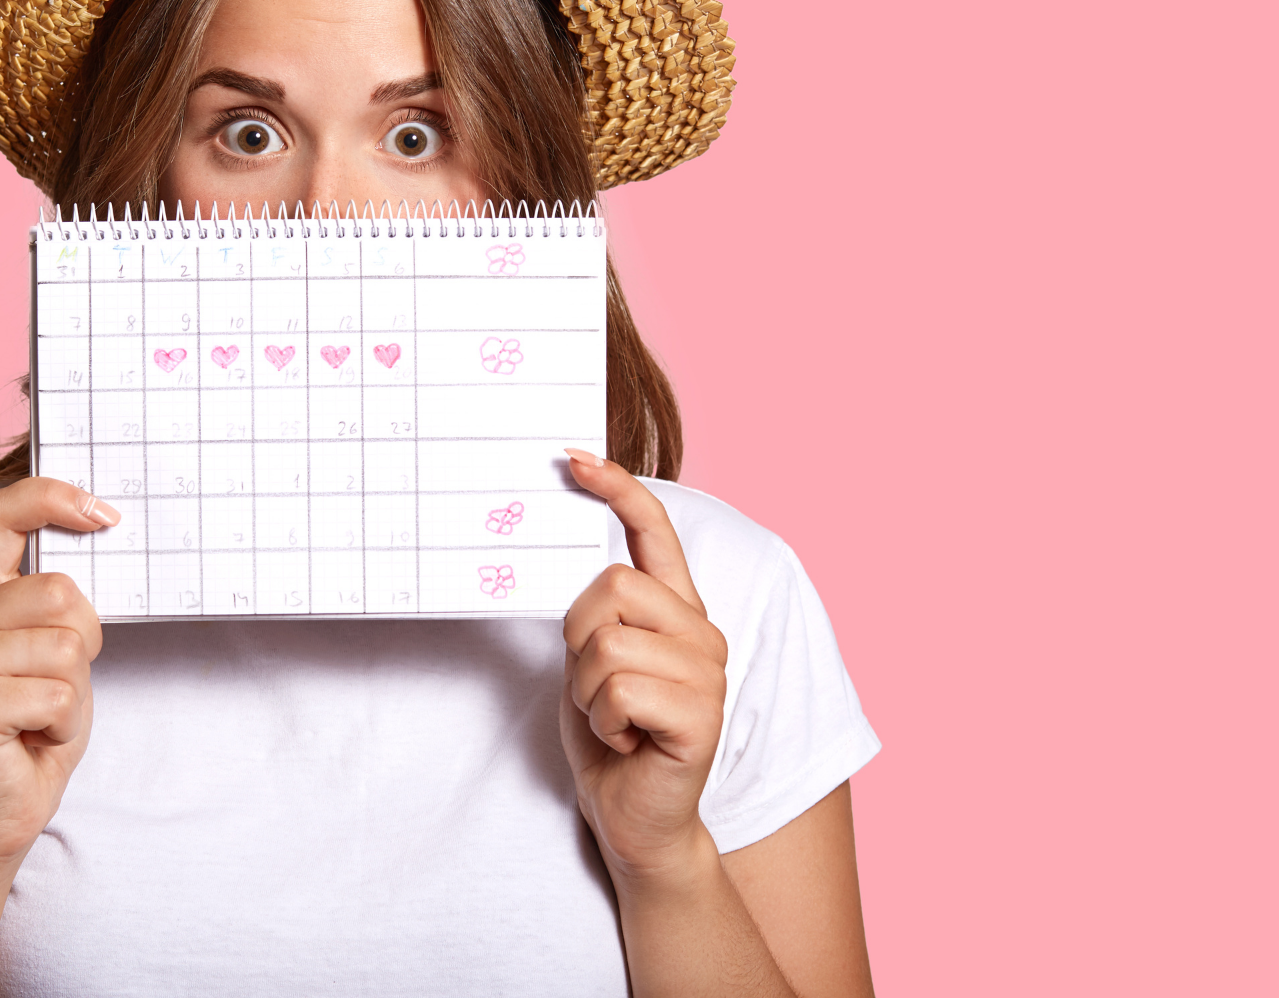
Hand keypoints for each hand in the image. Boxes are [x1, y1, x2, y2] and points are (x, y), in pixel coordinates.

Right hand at [0, 478, 115, 869]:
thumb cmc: (34, 726)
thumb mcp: (58, 651)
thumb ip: (60, 603)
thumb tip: (98, 534)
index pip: (2, 514)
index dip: (53, 498)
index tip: (104, 514)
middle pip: (62, 593)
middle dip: (85, 642)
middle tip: (59, 684)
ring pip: (66, 646)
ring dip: (74, 692)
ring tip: (41, 715)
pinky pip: (58, 694)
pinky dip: (63, 723)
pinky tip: (31, 737)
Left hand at [560, 451, 729, 886]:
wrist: (635, 820)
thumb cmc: (612, 736)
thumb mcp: (593, 661)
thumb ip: (596, 613)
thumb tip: (572, 561)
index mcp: (676, 610)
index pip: (655, 531)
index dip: (620, 490)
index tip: (577, 459)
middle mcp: (700, 632)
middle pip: (610, 587)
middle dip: (577, 640)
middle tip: (593, 689)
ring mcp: (707, 672)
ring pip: (606, 642)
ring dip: (586, 691)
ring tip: (609, 720)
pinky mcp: (700, 715)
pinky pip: (620, 689)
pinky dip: (603, 722)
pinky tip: (624, 741)